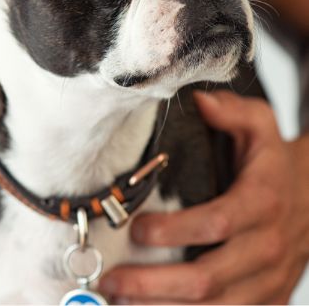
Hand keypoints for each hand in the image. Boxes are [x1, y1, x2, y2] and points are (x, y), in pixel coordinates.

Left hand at [99, 91, 308, 303]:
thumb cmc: (274, 160)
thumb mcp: (260, 124)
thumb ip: (231, 111)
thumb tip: (199, 101)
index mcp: (261, 202)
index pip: (216, 223)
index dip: (174, 231)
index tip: (136, 229)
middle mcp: (267, 247)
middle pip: (209, 277)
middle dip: (155, 284)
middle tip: (112, 280)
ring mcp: (270, 279)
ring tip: (121, 304)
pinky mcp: (268, 299)